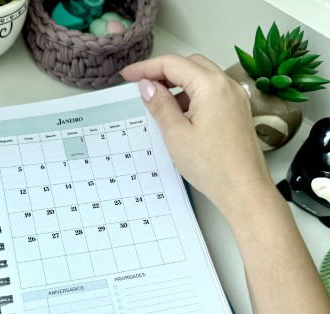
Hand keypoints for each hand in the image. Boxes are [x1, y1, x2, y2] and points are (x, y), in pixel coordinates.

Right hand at [121, 54, 274, 216]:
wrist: (244, 190)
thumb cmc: (211, 166)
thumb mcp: (176, 134)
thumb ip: (160, 105)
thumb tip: (147, 86)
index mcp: (211, 86)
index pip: (173, 64)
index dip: (146, 67)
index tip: (128, 75)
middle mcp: (227, 85)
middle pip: (190, 65)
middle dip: (164, 72)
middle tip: (143, 87)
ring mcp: (236, 98)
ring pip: (202, 78)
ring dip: (179, 85)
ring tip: (160, 104)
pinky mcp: (238, 111)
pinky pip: (212, 93)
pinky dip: (193, 96)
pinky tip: (181, 115)